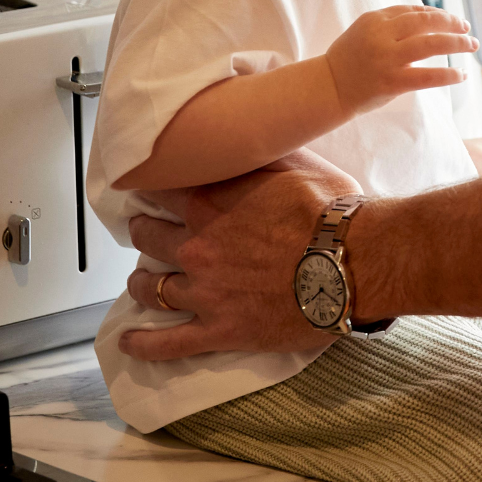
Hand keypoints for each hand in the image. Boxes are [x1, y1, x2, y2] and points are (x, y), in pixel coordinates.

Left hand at [119, 149, 358, 360]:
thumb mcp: (296, 165)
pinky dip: (143, 343)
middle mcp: (197, 247)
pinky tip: (128, 341)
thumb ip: (259, 155)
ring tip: (141, 281)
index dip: (154, 186)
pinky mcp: (220, 330)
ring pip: (151, 288)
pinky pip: (168, 343)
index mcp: (211, 204)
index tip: (151, 187)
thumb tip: (246, 138)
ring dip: (141, 282)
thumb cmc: (331, 213)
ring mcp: (205, 292)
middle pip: (149, 236)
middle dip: (144, 230)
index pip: (162, 189)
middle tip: (146, 230)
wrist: (352, 263)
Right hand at [326, 5, 478, 117]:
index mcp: (375, 19)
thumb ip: (392, 23)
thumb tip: (429, 17)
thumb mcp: (365, 30)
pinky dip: (448, 74)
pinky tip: (461, 74)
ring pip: (431, 44)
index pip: (414, 10)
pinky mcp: (392, 82)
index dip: (437, 14)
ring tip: (472, 45)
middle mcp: (382, 35)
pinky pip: (428, 76)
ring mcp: (387, 59)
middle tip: (467, 28)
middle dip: (452, 23)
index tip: (452, 20)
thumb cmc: (350, 58)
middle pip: (426, 22)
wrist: (329, 87)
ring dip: (457, 43)